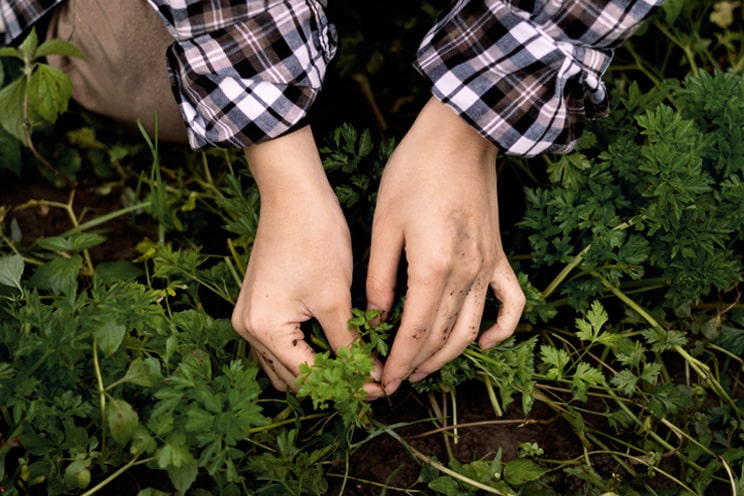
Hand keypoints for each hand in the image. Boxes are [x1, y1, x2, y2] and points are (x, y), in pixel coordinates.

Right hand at [232, 126, 383, 397]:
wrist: (292, 195)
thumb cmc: (314, 239)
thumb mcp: (336, 298)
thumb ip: (350, 344)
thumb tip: (370, 377)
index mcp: (264, 329)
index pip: (309, 377)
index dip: (346, 386)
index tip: (380, 389)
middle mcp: (248, 329)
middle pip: (293, 377)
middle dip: (332, 380)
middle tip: (371, 379)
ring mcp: (249, 318)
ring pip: (286, 363)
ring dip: (318, 368)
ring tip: (357, 365)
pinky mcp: (258, 306)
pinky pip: (282, 344)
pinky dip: (306, 350)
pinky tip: (336, 344)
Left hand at [366, 98, 525, 394]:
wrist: (461, 136)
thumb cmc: (415, 172)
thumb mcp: (384, 224)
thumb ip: (381, 277)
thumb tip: (375, 317)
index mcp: (433, 268)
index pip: (414, 333)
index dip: (398, 362)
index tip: (383, 382)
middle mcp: (466, 275)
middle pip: (442, 338)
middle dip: (417, 365)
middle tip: (396, 381)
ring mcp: (487, 267)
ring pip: (471, 329)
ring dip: (448, 356)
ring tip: (423, 369)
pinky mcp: (498, 256)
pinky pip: (510, 303)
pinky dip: (501, 329)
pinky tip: (484, 342)